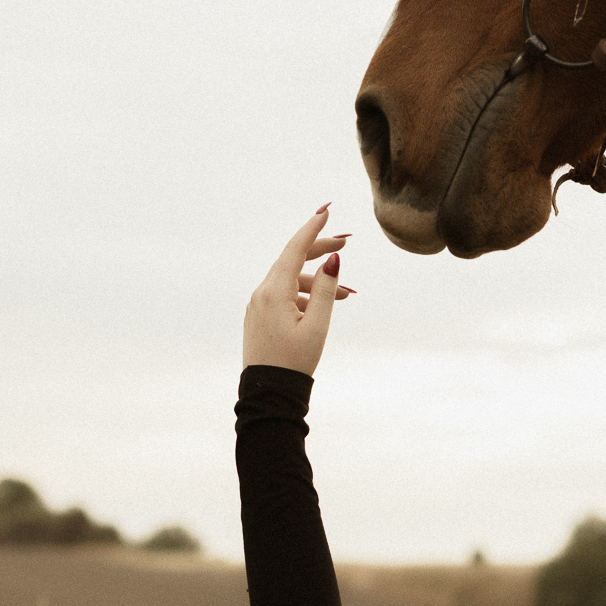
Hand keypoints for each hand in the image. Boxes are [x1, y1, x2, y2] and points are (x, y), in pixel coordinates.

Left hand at [243, 208, 354, 375]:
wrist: (268, 393)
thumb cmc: (295, 361)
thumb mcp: (318, 325)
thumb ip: (327, 290)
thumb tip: (333, 259)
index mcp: (274, 291)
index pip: (295, 249)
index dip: (313, 229)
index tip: (326, 212)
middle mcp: (262, 293)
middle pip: (292, 260)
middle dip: (319, 251)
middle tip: (345, 244)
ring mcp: (258, 305)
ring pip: (291, 281)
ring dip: (318, 283)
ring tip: (347, 296)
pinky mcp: (259, 316)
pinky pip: (284, 295)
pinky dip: (305, 295)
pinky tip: (323, 308)